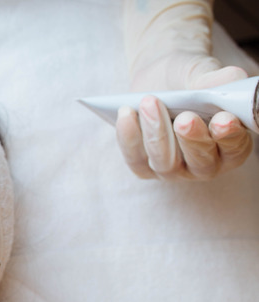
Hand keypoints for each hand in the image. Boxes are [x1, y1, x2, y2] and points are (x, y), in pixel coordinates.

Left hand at [115, 65, 252, 179]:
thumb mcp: (203, 73)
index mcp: (230, 143)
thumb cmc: (190, 78)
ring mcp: (173, 169)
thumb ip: (218, 80)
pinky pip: (135, 159)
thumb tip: (233, 78)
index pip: (235, 148)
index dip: (230, 136)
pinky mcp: (144, 167)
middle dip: (192, 140)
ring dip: (157, 134)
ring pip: (165, 162)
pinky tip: (126, 112)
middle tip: (185, 117)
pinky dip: (129, 137)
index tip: (223, 119)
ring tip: (150, 102)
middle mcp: (204, 163)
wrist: (160, 77)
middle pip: (201, 162)